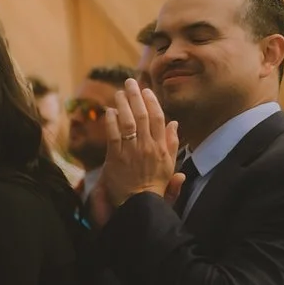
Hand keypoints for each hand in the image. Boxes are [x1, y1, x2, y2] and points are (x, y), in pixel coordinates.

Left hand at [100, 78, 183, 208]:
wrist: (140, 201)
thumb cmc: (155, 183)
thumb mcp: (170, 163)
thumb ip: (172, 142)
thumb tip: (175, 123)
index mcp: (162, 146)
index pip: (159, 119)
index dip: (152, 102)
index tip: (146, 90)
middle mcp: (148, 146)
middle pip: (143, 116)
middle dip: (136, 97)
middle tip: (130, 82)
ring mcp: (132, 151)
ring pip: (128, 122)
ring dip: (123, 105)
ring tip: (118, 93)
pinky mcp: (117, 158)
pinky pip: (114, 136)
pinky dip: (111, 122)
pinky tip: (109, 111)